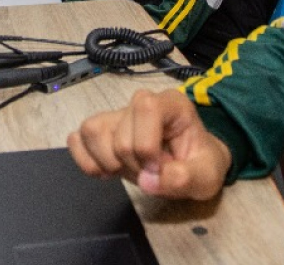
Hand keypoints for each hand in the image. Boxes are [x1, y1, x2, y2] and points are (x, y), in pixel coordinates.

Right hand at [68, 89, 230, 200]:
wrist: (189, 164)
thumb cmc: (199, 163)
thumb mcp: (207, 176)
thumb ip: (186, 178)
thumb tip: (149, 180)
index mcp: (170, 104)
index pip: (146, 108)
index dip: (148, 146)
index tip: (159, 168)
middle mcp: (140, 103)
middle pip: (119, 133)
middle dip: (133, 164)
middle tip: (150, 173)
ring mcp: (116, 115)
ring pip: (92, 131)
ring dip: (107, 161)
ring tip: (128, 170)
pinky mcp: (100, 130)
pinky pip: (76, 139)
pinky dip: (86, 161)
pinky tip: (107, 171)